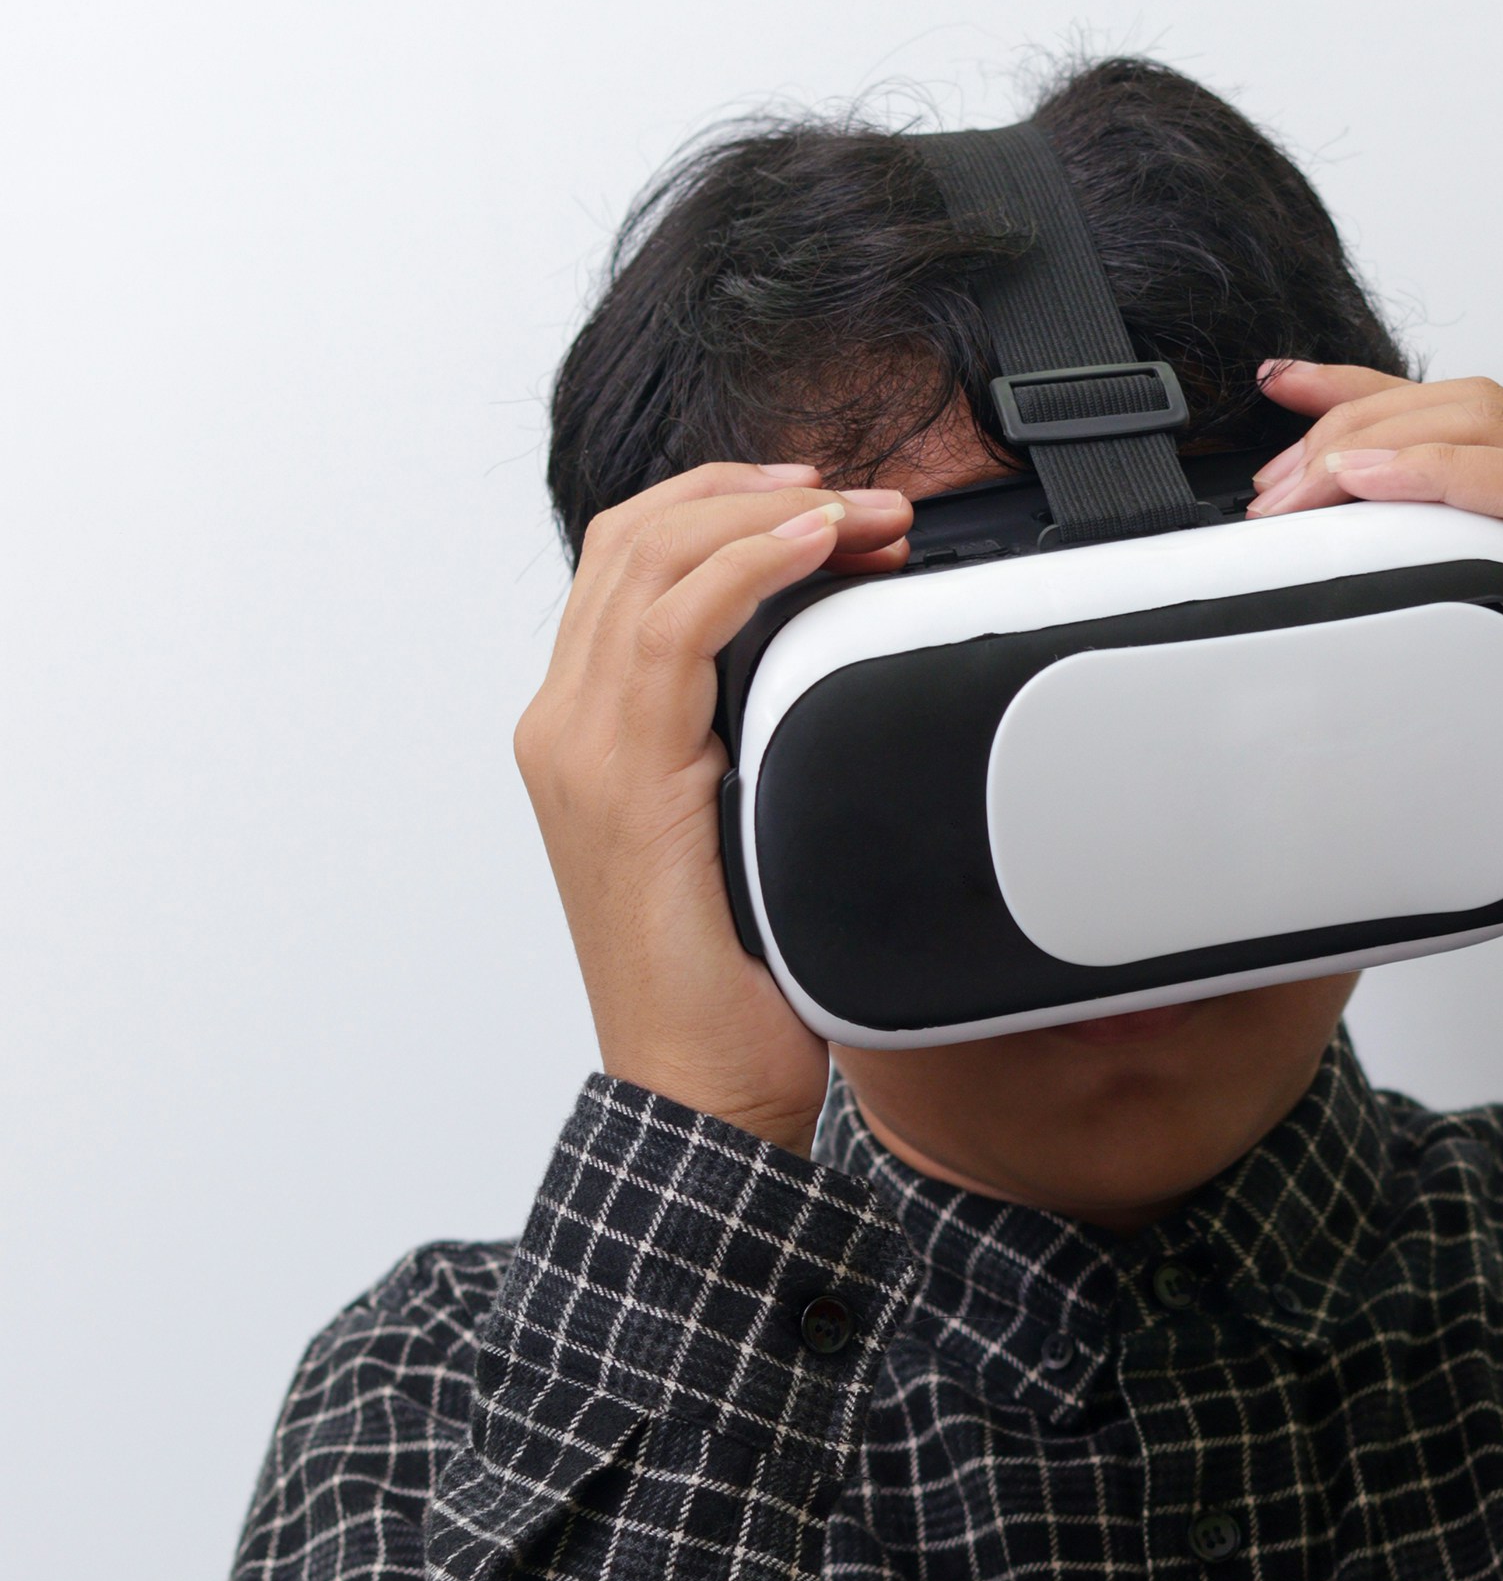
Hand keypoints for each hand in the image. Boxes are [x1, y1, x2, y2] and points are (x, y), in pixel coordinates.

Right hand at [516, 463, 912, 1149]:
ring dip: (763, 516)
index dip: (728, 511)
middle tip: (856, 497)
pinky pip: (672, 626)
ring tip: (858, 513)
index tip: (825, 510)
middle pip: (632, 538)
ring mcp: (580, 748)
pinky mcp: (618, 779)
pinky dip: (747, 565)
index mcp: (588, 733)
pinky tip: (814, 547)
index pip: (635, 566)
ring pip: (647, 560)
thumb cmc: (737, 983)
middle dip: (751, 493)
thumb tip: (844, 672)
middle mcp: (566, 727)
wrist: (697, 1087)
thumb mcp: (755, 827)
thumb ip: (760, 741)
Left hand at [1249, 365, 1502, 996]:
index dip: (1369, 393)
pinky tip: (1378, 482)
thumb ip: (1423, 650)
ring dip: (1386, 441)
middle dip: (1357, 422)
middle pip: (1475, 410)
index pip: (1469, 428)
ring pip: (1501, 431)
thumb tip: (1317, 637)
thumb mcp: (1477, 714)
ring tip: (1305, 489)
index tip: (1282, 394)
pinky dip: (1450, 474)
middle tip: (1276, 491)